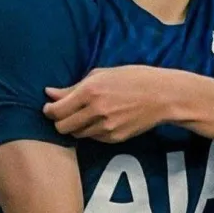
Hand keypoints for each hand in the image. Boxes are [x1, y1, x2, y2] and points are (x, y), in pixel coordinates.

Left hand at [42, 65, 170, 142]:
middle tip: (66, 114)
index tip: (51, 108)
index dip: (49, 110)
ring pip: (76, 135)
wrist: (164, 95)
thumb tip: (50, 93)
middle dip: (60, 121)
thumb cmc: (135, 78)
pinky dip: (93, 131)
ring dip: (76, 126)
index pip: (55, 110)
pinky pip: (93, 138)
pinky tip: (103, 120)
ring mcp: (105, 127)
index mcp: (90, 91)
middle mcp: (95, 111)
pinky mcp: (114, 138)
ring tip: (87, 115)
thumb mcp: (104, 74)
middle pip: (62, 127)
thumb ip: (74, 86)